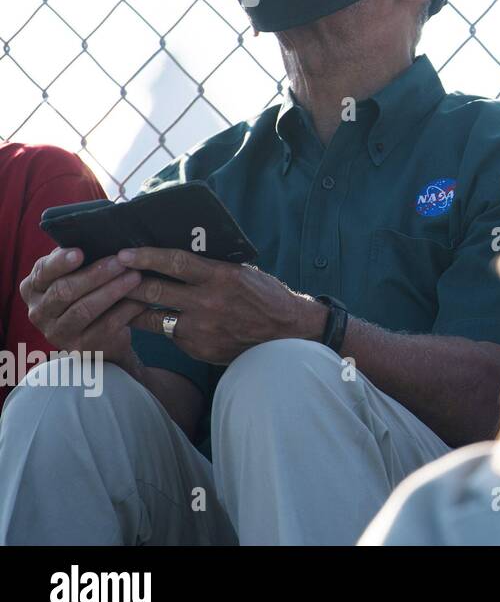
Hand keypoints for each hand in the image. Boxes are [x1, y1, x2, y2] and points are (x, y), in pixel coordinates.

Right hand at [18, 248, 146, 373]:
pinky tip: (142, 299)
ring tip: (135, 276)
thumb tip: (100, 235)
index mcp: (33, 288)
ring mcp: (58, 333)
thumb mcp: (78, 275)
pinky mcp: (82, 347)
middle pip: (64, 291)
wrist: (103, 337)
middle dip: (96, 274)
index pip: (43, 272)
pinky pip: (106, 325)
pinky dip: (126, 309)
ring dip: (112, 290)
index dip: (61, 262)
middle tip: (121, 261)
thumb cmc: (89, 294)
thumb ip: (80, 259)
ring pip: (84, 309)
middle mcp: (39, 312)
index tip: (80, 252)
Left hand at [119, 247, 326, 364]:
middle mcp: (208, 303)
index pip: (174, 262)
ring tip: (122, 300)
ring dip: (135, 308)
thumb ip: (210, 269)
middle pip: (154, 291)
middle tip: (110, 275)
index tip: (125, 253)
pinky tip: (159, 321)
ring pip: (152, 318)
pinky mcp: (199, 348)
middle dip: (127, 283)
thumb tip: (175, 258)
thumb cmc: (265, 297)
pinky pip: (170, 335)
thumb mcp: (241, 274)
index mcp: (221, 277)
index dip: (146, 256)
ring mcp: (201, 328)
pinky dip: (163, 327)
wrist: (287, 333)